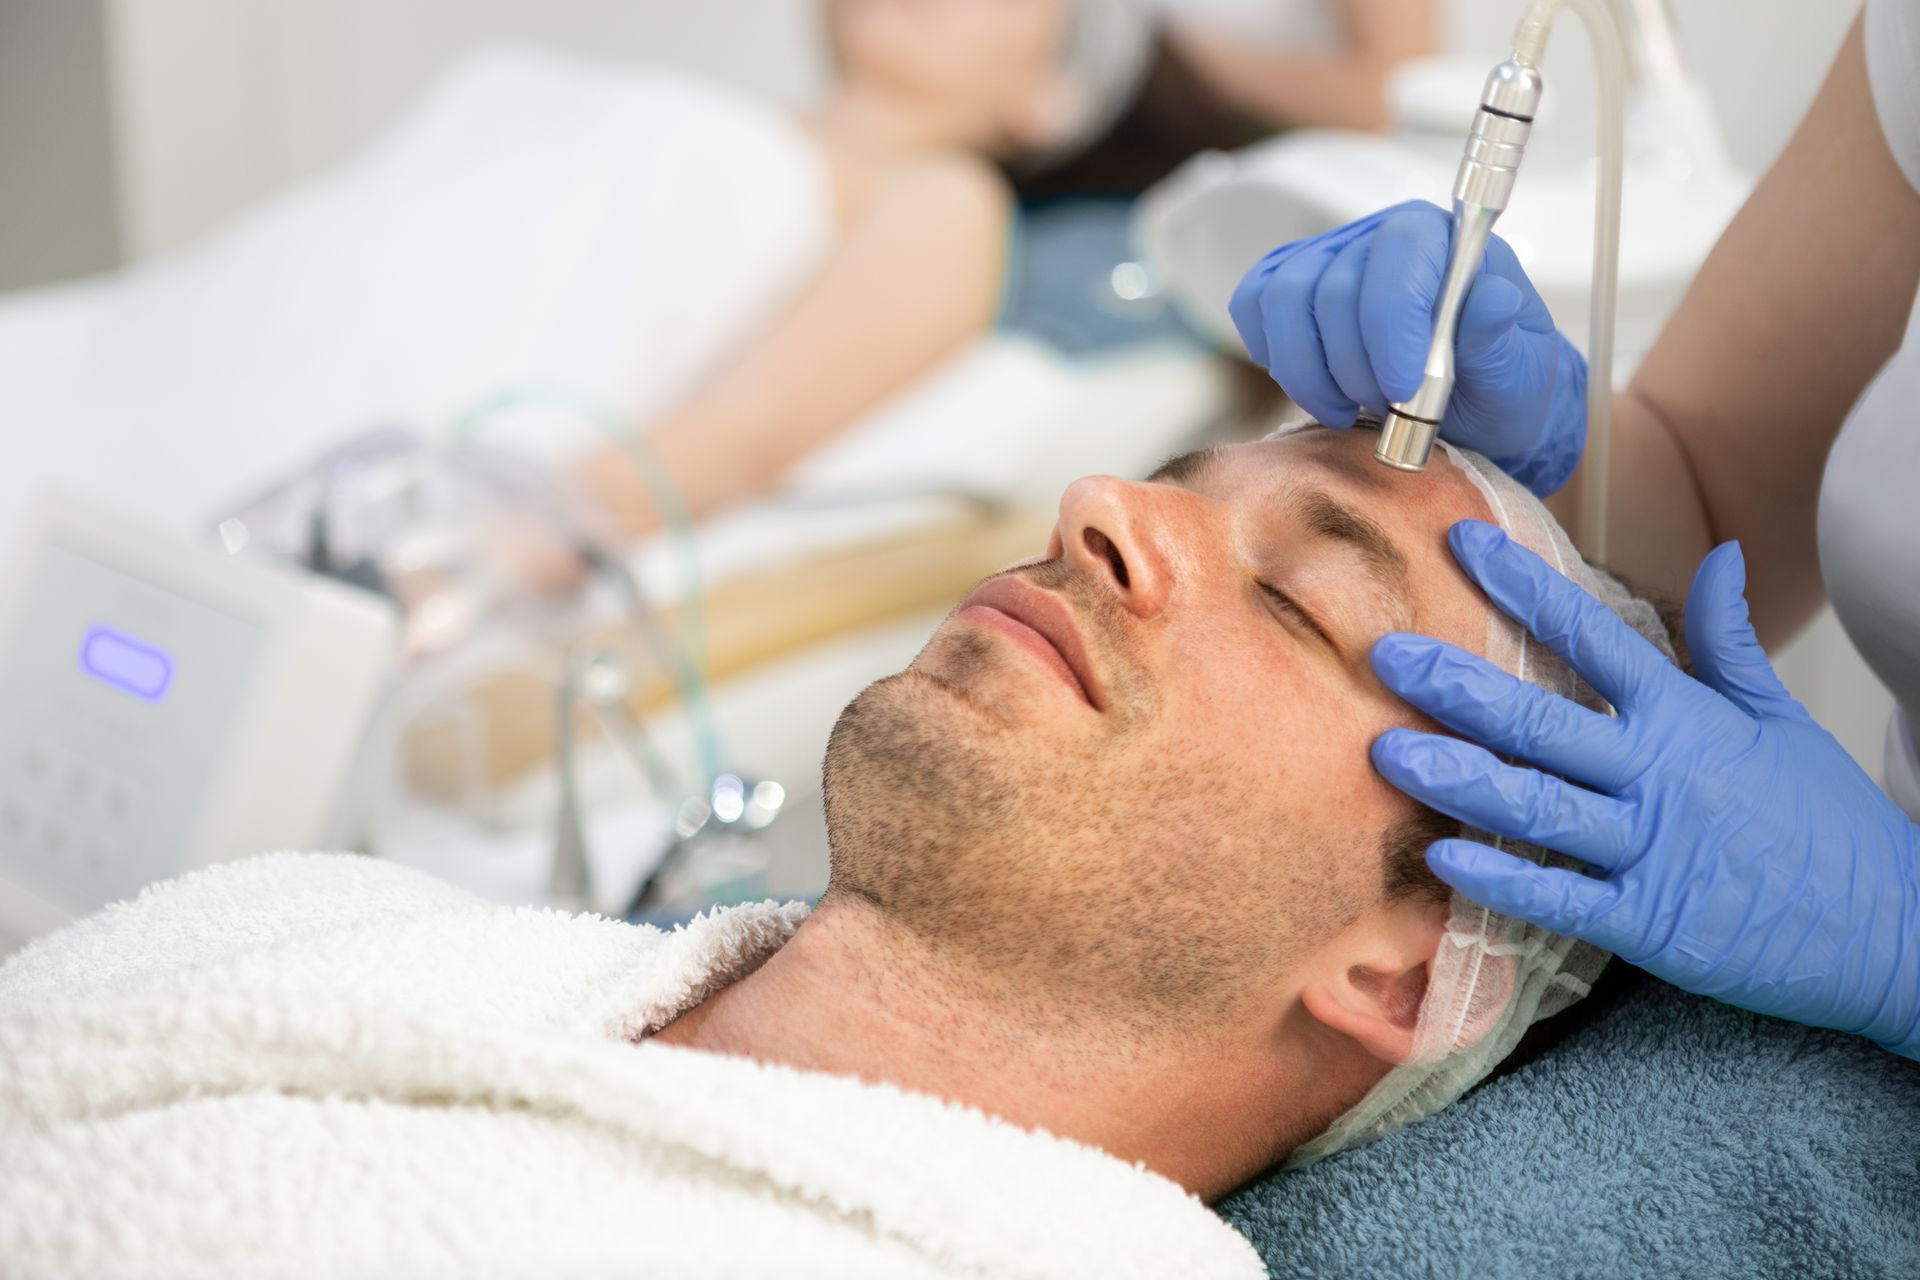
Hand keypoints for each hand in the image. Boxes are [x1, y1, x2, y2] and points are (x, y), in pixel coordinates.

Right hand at [1229, 200, 1586, 496]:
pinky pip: (1253, 305)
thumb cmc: (1498, 385)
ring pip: (1285, 300)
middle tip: (1387, 409)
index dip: (1391, 327)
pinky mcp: (1290, 289)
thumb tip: (1491, 299)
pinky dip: (1273, 353)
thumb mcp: (1520, 374)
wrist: (1473, 407)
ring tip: (1349, 408)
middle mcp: (1379, 237)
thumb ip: (1500, 339)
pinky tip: (1314, 385)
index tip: (1403, 391)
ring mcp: (1328, 259)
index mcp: (1442, 239)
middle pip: (1333, 289)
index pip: (1398, 256)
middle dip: (1354, 368)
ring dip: (1310, 372)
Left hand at [1368, 520, 1919, 1057]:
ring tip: (1387, 753)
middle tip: (1386, 657)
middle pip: (1542, 719)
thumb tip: (1721, 557)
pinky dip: (1501, 879)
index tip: (1462, 542)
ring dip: (1459, 778)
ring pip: (1537, 806)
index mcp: (1686, 717)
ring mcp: (1652, 850)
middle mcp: (1659, 775)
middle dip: (1459, 686)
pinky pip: (1560, 897)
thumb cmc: (1827, 823)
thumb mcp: (1780, 721)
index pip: (1591, 634)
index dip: (1524, 586)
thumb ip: (1731, 642)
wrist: (1893, 930)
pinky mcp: (1649, 922)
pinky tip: (1443, 858)